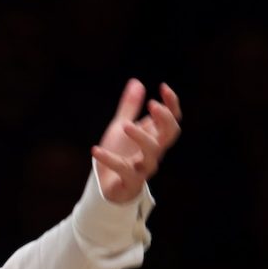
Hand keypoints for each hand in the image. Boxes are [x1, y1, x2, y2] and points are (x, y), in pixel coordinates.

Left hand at [91, 79, 181, 203]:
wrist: (108, 186)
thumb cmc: (119, 154)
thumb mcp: (120, 128)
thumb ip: (129, 108)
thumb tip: (136, 82)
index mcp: (154, 137)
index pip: (172, 119)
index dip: (172, 104)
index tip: (163, 87)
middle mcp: (154, 151)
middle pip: (170, 134)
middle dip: (165, 119)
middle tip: (152, 105)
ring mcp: (144, 167)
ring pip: (152, 152)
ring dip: (141, 137)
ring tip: (124, 125)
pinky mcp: (130, 180)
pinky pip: (124, 170)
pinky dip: (109, 159)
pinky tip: (95, 149)